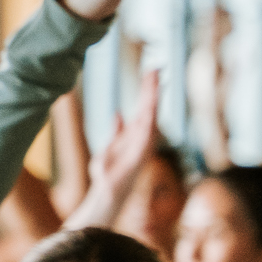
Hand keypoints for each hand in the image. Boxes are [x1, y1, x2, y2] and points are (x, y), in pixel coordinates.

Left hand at [93, 69, 161, 189]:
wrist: (107, 192)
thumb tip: (118, 115)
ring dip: (152, 99)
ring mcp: (143, 144)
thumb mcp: (110, 146)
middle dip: (151, 89)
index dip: (147, 90)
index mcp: (134, 133)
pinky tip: (150, 107)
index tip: (150, 72)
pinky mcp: (141, 154)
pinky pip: (147, 133)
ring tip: (154, 81)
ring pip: (149, 116)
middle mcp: (142, 136)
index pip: (142, 107)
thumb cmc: (109, 173)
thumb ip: (117, 131)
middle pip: (148, 108)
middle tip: (154, 69)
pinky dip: (149, 120)